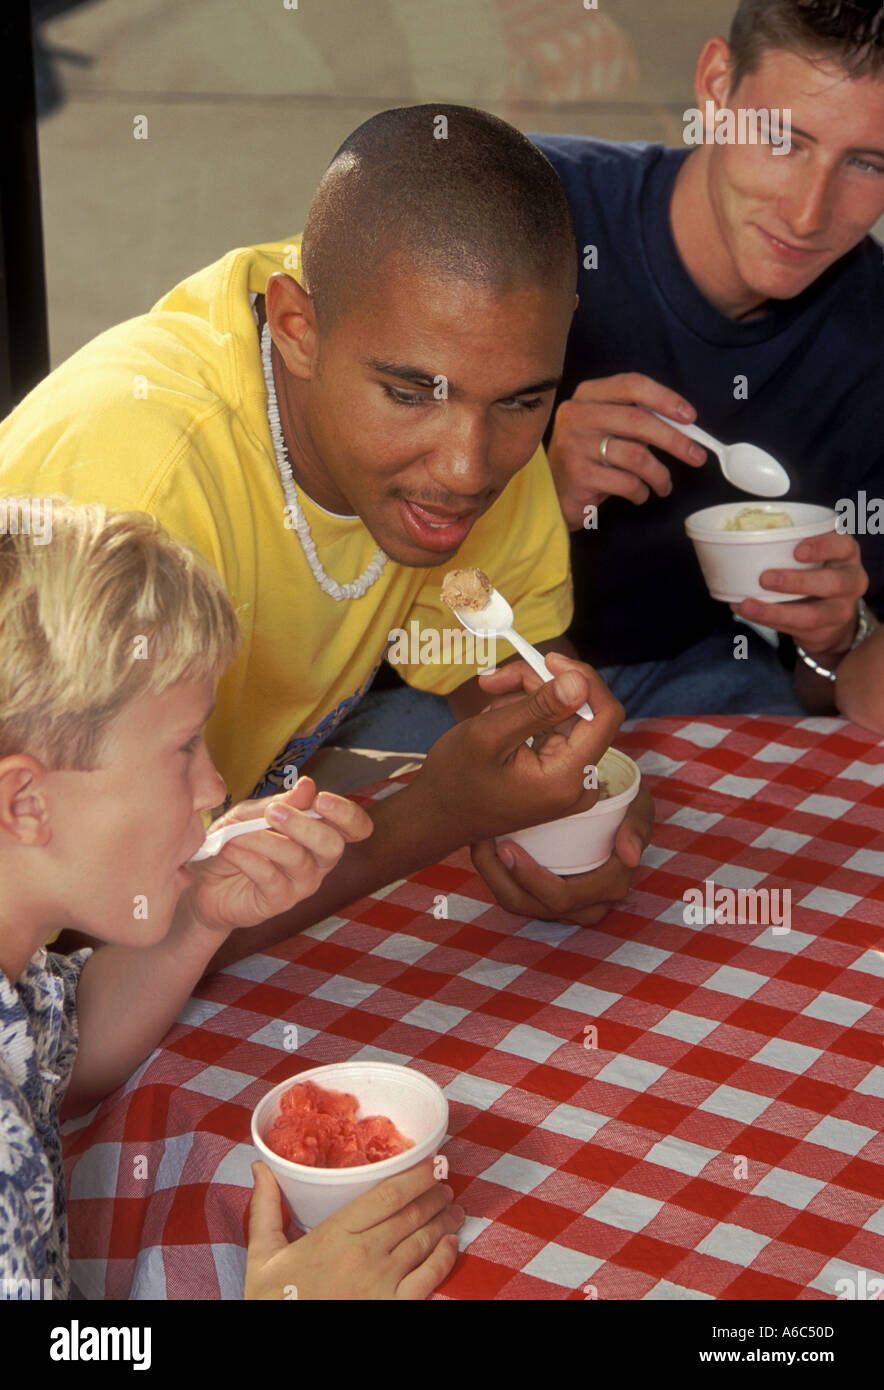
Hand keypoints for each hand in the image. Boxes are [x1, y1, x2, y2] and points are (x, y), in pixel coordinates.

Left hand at [186, 776, 371, 932]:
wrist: (204, 881)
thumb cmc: (236, 840)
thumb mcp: (252, 814)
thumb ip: (281, 804)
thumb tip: (308, 785)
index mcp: (320, 834)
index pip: (355, 827)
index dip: (347, 814)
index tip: (321, 799)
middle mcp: (318, 861)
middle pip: (332, 845)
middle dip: (304, 825)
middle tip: (272, 812)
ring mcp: (301, 885)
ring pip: (298, 859)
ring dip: (264, 840)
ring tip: (235, 830)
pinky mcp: (278, 902)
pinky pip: (270, 878)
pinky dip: (248, 858)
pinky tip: (229, 847)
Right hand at [245, 1158, 462, 1299]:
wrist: (278, 1346)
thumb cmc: (273, 1301)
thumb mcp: (263, 1254)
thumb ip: (265, 1207)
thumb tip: (259, 1166)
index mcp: (335, 1233)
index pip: (387, 1194)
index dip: (416, 1176)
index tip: (431, 1165)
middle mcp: (364, 1253)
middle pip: (411, 1214)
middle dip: (434, 1196)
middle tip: (445, 1184)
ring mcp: (382, 1283)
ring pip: (424, 1242)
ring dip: (444, 1221)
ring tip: (453, 1209)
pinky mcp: (393, 1308)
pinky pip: (429, 1278)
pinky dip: (445, 1258)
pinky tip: (452, 1244)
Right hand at [414, 654, 623, 845]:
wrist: (437, 817)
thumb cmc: (454, 780)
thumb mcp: (490, 735)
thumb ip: (538, 708)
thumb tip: (579, 681)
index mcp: (567, 778)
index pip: (606, 715)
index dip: (583, 679)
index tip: (547, 660)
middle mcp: (579, 783)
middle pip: (581, 711)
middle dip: (540, 686)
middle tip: (495, 679)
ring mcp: (570, 781)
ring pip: (565, 716)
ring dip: (528, 699)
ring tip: (489, 704)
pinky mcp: (558, 775)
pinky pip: (554, 730)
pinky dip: (527, 716)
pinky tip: (497, 719)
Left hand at [472, 783, 653, 926]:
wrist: (605, 797)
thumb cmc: (622, 801)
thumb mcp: (636, 805)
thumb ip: (638, 825)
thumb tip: (629, 856)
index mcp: (609, 886)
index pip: (565, 897)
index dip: (531, 881)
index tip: (506, 847)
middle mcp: (587, 903)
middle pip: (535, 906)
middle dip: (503, 879)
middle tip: (483, 843)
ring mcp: (565, 902)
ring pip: (520, 903)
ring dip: (493, 877)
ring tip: (478, 843)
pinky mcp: (544, 893)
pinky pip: (513, 894)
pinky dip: (494, 874)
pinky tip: (482, 846)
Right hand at [549, 372, 704, 527]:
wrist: (553, 492)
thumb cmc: (590, 457)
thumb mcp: (608, 428)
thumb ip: (638, 421)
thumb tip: (685, 427)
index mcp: (588, 395)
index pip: (632, 385)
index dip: (666, 398)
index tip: (690, 417)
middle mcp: (577, 415)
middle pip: (638, 420)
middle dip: (675, 440)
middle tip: (696, 456)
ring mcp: (574, 445)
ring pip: (636, 456)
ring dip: (660, 474)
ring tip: (664, 485)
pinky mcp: (578, 475)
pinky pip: (626, 483)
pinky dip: (641, 492)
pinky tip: (640, 495)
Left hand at [731, 532, 867, 654]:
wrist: (833, 616)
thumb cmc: (815, 573)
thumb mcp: (815, 556)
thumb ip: (790, 548)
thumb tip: (740, 544)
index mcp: (846, 554)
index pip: (843, 545)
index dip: (822, 547)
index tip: (796, 551)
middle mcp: (851, 581)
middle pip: (833, 582)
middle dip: (798, 581)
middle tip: (765, 578)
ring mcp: (841, 610)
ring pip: (813, 615)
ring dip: (776, 611)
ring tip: (748, 604)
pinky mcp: (825, 632)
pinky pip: (796, 630)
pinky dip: (767, 620)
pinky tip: (745, 611)